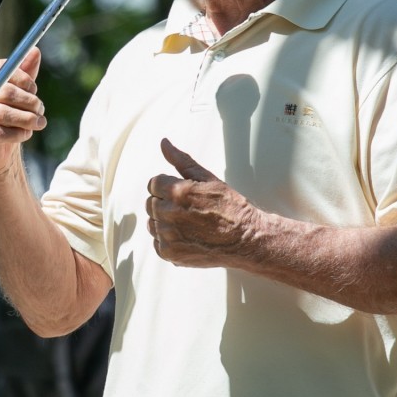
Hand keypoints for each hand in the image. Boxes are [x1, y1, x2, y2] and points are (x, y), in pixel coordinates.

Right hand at [0, 48, 46, 173]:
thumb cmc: (10, 117)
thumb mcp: (21, 92)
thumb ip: (26, 72)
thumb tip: (34, 50)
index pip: (1, 69)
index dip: (22, 78)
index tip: (35, 88)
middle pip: (4, 92)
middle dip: (29, 101)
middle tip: (41, 109)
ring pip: (2, 113)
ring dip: (26, 119)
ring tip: (39, 123)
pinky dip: (17, 134)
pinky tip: (25, 134)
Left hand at [145, 138, 262, 267]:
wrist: (245, 239)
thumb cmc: (229, 206)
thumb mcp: (207, 178)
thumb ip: (181, 161)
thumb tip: (164, 143)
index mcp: (177, 192)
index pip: (153, 183)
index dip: (167, 187)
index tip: (181, 194)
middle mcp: (169, 213)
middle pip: (150, 203)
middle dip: (165, 203)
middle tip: (188, 208)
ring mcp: (168, 235)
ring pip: (152, 223)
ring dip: (164, 221)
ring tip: (188, 223)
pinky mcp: (169, 253)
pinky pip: (156, 242)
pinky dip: (168, 240)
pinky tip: (187, 236)